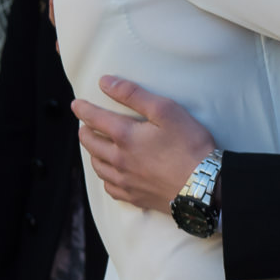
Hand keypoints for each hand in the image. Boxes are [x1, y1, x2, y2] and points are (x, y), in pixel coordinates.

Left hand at [74, 76, 216, 213]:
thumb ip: (134, 95)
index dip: (83, 109)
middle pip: (90, 143)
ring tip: (95, 147)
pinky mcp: (134, 196)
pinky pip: (109, 187)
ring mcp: (124, 180)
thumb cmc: (189, 145)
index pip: (94, 118)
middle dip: (84, 131)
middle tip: (85, 126)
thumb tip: (106, 83)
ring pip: (97, 166)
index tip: (76, 104)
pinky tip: (111, 174)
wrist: (202, 185)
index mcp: (124, 135)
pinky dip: (105, 177)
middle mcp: (118, 159)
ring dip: (92, 153)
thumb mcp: (166, 110)